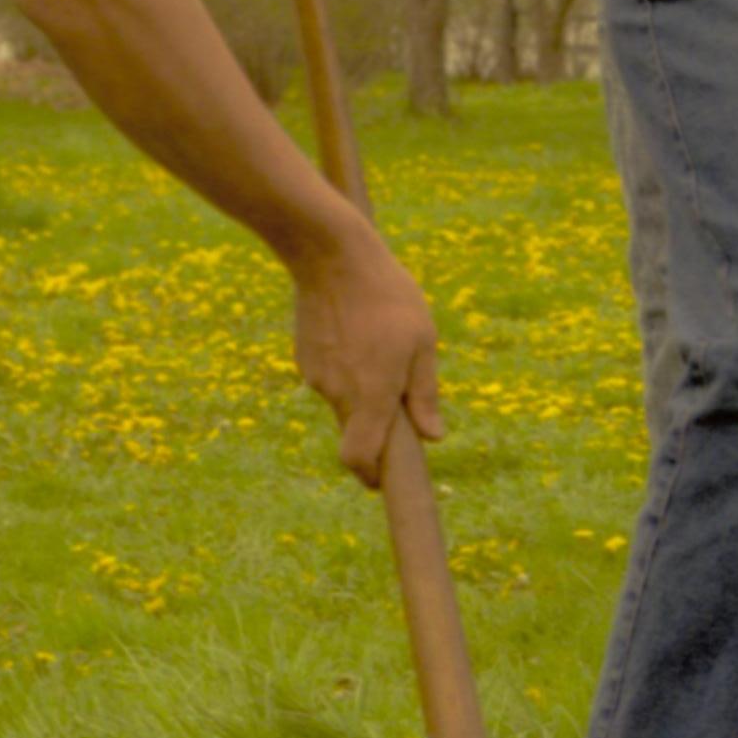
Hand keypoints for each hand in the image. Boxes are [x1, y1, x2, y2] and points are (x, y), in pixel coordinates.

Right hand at [289, 221, 442, 487]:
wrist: (331, 255)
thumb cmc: (388, 296)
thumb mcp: (422, 341)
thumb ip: (424, 393)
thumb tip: (433, 436)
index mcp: (371, 396)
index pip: (359, 460)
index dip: (370, 478)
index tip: (383, 482)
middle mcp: (338, 393)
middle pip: (356, 432)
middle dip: (376, 428)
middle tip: (400, 392)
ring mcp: (316, 376)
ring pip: (344, 402)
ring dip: (363, 391)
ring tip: (381, 344)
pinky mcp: (305, 357)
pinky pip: (331, 377)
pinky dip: (347, 370)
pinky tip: (358, 332)